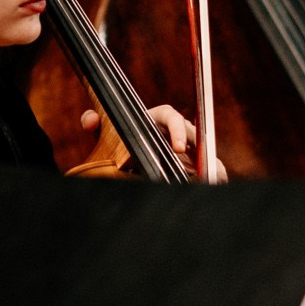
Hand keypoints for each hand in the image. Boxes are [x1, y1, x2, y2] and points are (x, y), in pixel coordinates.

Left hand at [79, 105, 225, 180]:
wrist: (130, 160)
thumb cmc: (121, 140)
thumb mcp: (107, 134)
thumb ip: (95, 124)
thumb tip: (89, 121)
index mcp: (158, 119)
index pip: (172, 117)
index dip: (178, 129)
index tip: (179, 148)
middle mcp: (177, 131)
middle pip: (194, 137)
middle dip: (199, 153)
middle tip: (201, 170)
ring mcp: (189, 149)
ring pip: (205, 155)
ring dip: (210, 168)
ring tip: (213, 181)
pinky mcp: (196, 165)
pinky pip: (210, 170)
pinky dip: (214, 178)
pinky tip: (215, 188)